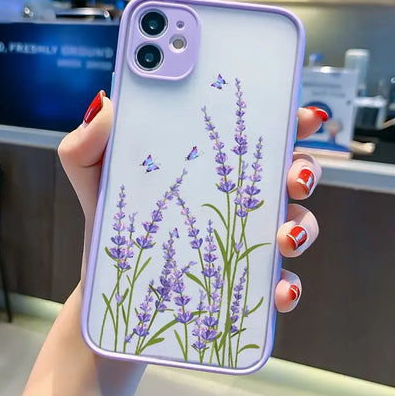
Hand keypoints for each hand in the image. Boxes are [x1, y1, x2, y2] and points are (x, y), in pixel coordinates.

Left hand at [58, 91, 324, 311]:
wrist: (107, 285)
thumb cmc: (110, 224)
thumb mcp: (94, 179)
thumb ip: (89, 143)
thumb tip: (106, 106)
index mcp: (209, 165)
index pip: (256, 135)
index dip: (288, 120)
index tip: (304, 115)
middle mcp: (234, 197)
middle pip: (290, 174)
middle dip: (305, 170)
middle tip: (293, 177)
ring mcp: (243, 238)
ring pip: (296, 225)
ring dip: (302, 227)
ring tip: (285, 237)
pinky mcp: (242, 280)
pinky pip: (279, 281)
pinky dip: (288, 285)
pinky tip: (279, 288)